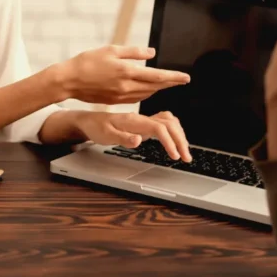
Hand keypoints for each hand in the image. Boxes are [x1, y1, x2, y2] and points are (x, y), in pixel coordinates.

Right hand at [57, 45, 189, 104]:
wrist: (68, 81)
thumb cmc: (87, 61)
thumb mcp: (111, 50)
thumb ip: (133, 52)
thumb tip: (151, 53)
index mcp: (126, 72)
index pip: (156, 76)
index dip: (173, 77)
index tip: (186, 78)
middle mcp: (126, 86)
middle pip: (155, 87)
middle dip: (170, 83)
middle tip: (182, 81)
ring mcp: (120, 96)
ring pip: (146, 93)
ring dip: (158, 88)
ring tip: (167, 83)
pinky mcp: (114, 101)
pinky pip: (136, 98)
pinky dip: (145, 92)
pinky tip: (147, 89)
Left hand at [74, 110, 191, 161]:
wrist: (89, 120)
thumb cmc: (96, 128)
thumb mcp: (105, 135)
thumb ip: (123, 138)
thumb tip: (139, 140)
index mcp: (134, 121)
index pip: (158, 128)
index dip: (169, 141)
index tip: (174, 156)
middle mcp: (141, 118)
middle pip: (169, 124)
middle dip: (180, 140)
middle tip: (186, 158)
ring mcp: (144, 120)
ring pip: (169, 122)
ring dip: (179, 136)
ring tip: (184, 152)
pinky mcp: (144, 124)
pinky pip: (164, 123)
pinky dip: (174, 132)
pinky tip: (175, 142)